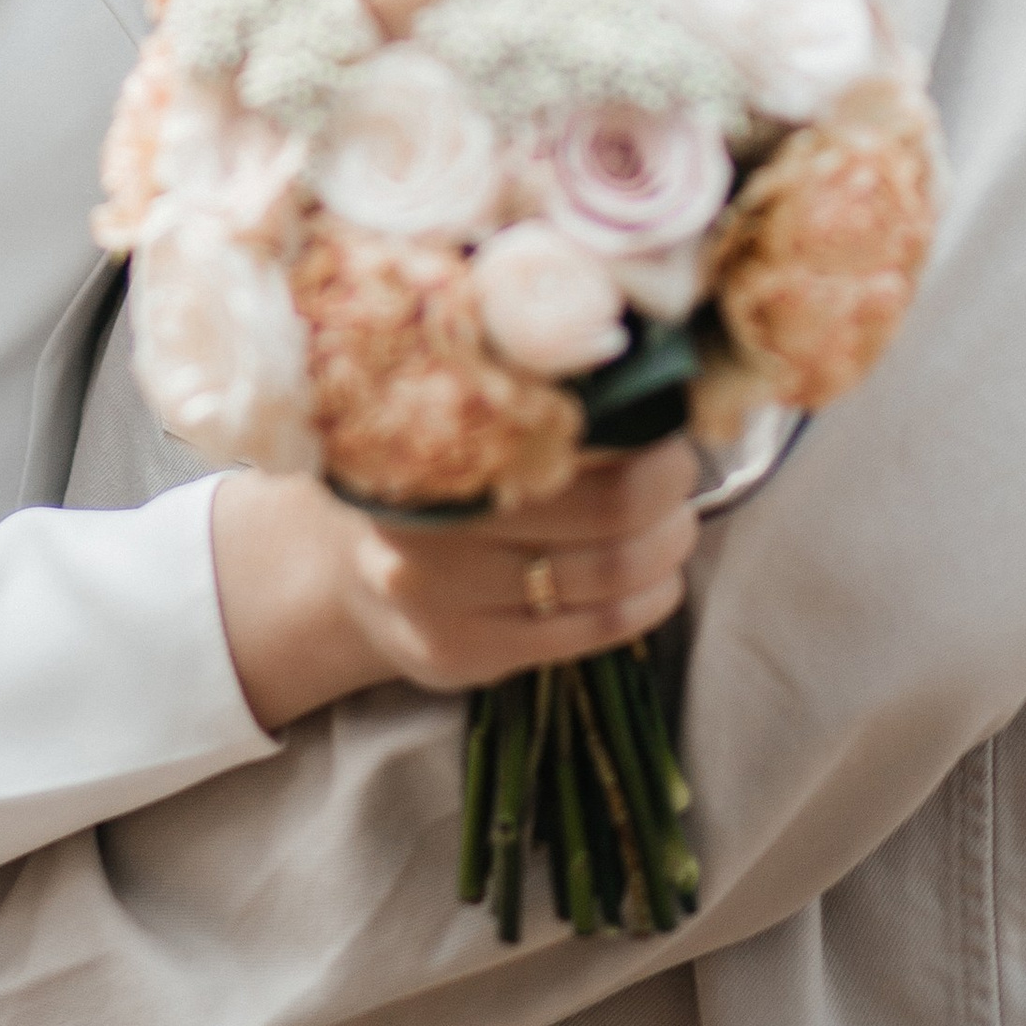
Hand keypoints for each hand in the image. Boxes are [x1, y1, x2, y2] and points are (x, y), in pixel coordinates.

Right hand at [212, 441, 697, 731]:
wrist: (345, 575)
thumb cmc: (428, 482)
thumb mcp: (451, 419)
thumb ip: (524, 396)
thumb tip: (646, 370)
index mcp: (427, 447)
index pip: (569, 441)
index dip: (641, 438)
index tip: (669, 424)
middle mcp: (425, 530)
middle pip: (604, 512)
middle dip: (667, 491)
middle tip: (680, 471)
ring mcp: (441, 601)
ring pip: (606, 575)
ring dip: (666, 547)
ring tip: (675, 524)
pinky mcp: (464, 655)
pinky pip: (588, 630)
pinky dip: (646, 601)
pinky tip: (659, 579)